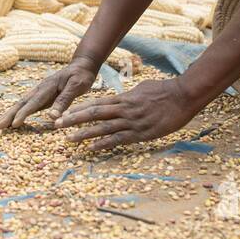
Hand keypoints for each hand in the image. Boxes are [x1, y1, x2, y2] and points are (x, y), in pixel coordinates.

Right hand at [0, 58, 98, 128]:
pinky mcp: (43, 96)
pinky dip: (18, 112)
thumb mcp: (77, 86)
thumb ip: (64, 100)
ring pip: (22, 104)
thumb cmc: (81, 76)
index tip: (14, 124)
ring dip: (10, 114)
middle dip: (9, 114)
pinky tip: (13, 119)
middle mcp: (40, 89)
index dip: (23, 113)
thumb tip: (52, 117)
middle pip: (22, 103)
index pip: (33, 102)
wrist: (82, 65)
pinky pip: (28, 105)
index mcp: (48, 87)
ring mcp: (40, 92)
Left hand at [55, 77, 197, 149]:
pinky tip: (90, 149)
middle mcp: (124, 109)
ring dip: (83, 134)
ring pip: (102, 128)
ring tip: (68, 140)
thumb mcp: (143, 89)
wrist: (183, 96)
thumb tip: (121, 98)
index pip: (97, 103)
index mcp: (124, 98)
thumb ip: (129, 95)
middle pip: (93, 114)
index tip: (65, 112)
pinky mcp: (140, 133)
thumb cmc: (165, 91)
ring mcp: (131, 122)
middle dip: (73, 119)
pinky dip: (103, 144)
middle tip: (56, 124)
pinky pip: (117, 139)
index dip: (80, 108)